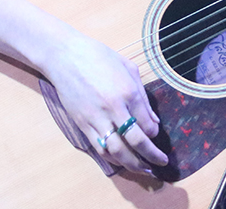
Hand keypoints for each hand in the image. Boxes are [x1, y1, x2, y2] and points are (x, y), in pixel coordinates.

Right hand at [41, 28, 168, 172]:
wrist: (64, 56)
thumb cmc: (98, 56)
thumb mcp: (128, 67)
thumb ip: (143, 95)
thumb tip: (153, 121)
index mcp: (128, 91)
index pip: (147, 123)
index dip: (154, 134)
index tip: (155, 135)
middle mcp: (114, 108)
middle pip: (136, 142)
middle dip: (151, 156)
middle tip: (161, 163)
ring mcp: (96, 118)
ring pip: (117, 151)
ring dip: (132, 164)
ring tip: (143, 169)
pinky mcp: (82, 124)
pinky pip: (99, 148)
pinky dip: (112, 158)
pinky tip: (121, 161)